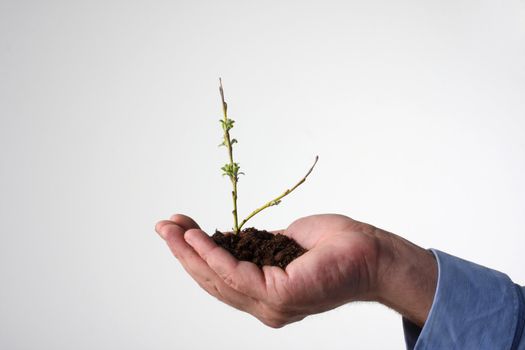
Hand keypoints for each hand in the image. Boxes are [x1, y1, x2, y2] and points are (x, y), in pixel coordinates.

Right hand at [155, 213, 436, 327]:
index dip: (195, 254)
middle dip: (184, 252)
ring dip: (190, 251)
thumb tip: (232, 239)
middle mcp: (265, 306)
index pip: (220, 278)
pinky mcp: (279, 296)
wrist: (371, 251)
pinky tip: (196, 236)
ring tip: (171, 227)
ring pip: (217, 278)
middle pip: (212, 280)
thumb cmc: (334, 247)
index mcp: (265, 295)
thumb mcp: (282, 245)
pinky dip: (212, 253)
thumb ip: (256, 249)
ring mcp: (271, 305)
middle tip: (164, 226)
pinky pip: (234, 273)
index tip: (179, 228)